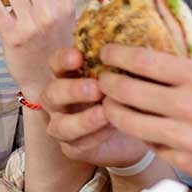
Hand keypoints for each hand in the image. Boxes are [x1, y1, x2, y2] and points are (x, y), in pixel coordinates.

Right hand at [41, 47, 149, 167]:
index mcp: (66, 76)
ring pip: (60, 125)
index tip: (78, 56)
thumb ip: (123, 61)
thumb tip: (140, 43)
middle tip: (96, 87)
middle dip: (72, 90)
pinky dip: (94, 137)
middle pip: (52, 93)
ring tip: (105, 113)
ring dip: (82, 119)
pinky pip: (76, 144)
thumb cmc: (125, 93)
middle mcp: (58, 100)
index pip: (55, 63)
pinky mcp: (71, 147)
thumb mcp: (124, 75)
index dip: (63, 59)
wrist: (133, 128)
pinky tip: (112, 129)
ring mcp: (61, 124)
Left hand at [97, 45, 191, 189]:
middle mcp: (188, 106)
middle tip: (102, 79)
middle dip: (107, 82)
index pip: (143, 61)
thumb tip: (170, 36)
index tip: (106, 52)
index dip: (117, 54)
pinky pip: (147, 143)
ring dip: (112, 109)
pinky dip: (138, 132)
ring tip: (110, 102)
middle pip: (127, 90)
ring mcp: (183, 137)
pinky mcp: (183, 161)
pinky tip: (137, 124)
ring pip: (128, 121)